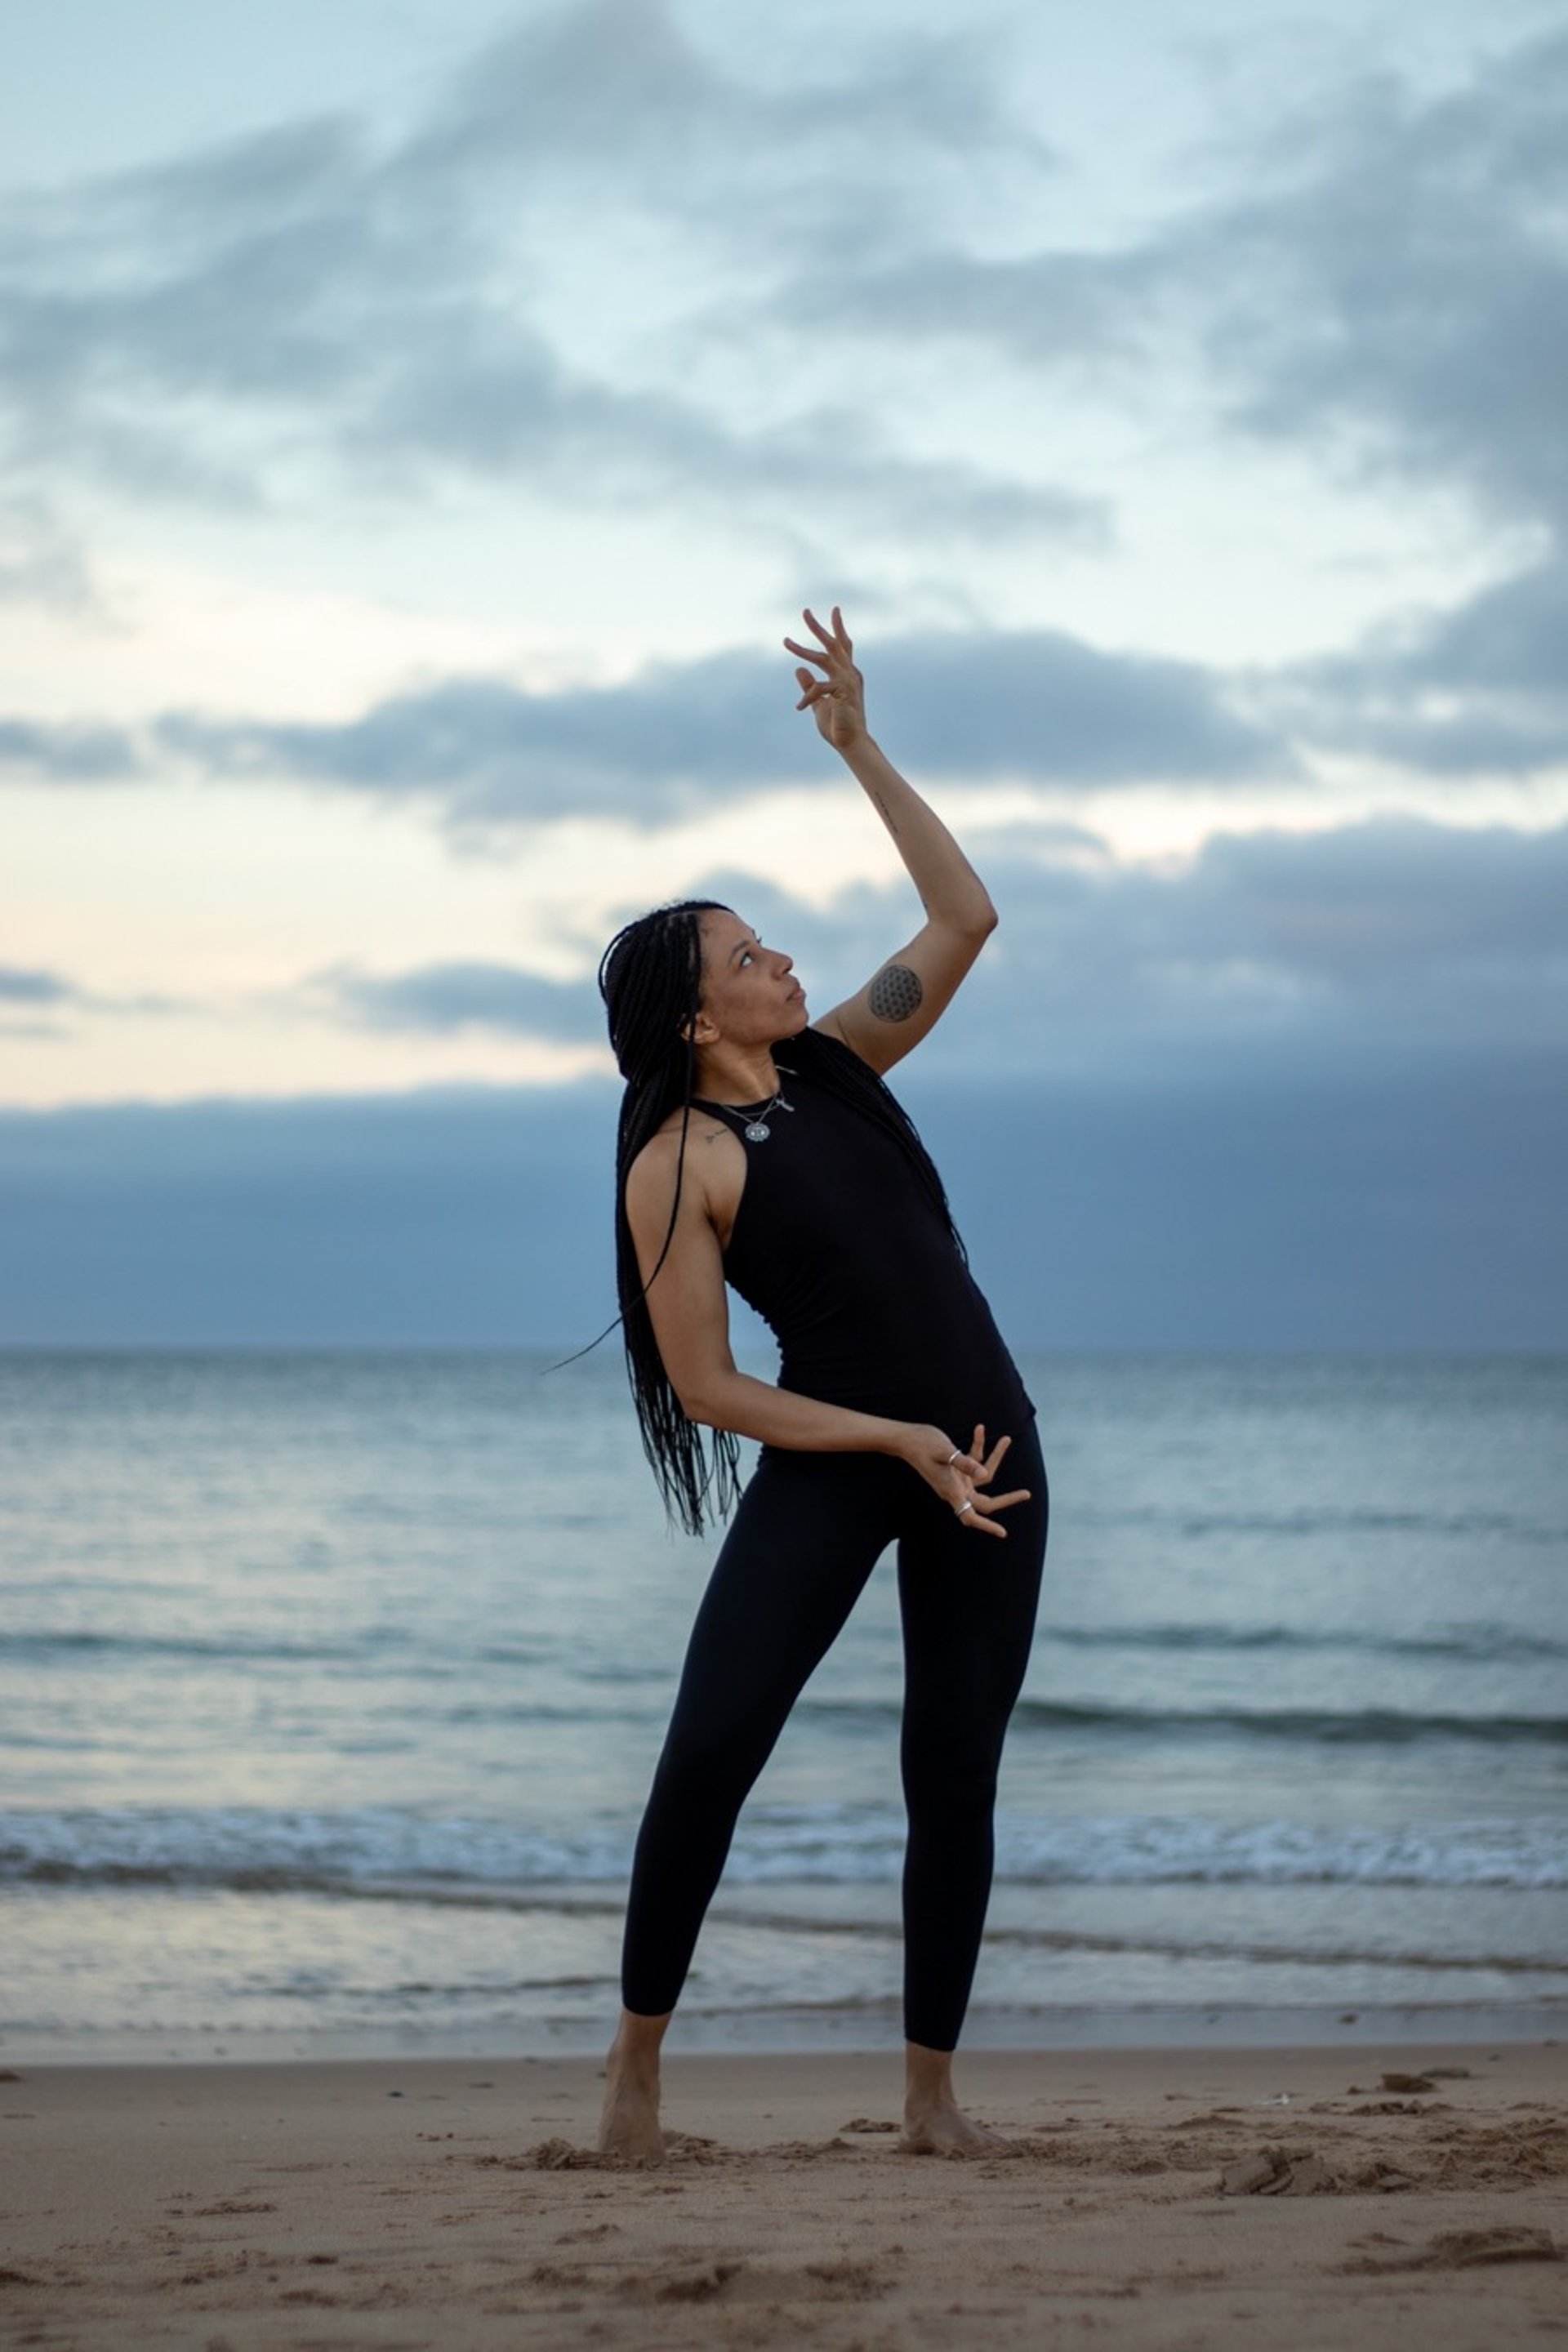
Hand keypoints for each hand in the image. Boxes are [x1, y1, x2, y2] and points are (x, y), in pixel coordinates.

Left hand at [784, 605, 865, 751]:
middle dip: (818, 628)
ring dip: (802, 650)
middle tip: (805, 612)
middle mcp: (850, 674)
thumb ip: (809, 685)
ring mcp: (848, 682)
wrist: (852, 744)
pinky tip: (800, 707)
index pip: (842, 647)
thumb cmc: (837, 725)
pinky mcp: (843, 693)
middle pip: (833, 644)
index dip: (838, 629)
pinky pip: (819, 688)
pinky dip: (807, 696)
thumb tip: (798, 669)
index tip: (834, 611)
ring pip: (823, 658)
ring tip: (786, 641)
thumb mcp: (818, 702)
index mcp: (846, 674)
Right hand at [902, 1422, 1030, 1540]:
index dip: (987, 1526)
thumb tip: (985, 1474)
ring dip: (995, 1458)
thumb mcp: (945, 1452)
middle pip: (986, 1502)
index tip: (1003, 1533)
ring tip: (1006, 1439)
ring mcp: (957, 1479)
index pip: (971, 1516)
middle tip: (1026, 1494)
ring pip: (983, 1476)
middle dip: (1006, 1498)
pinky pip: (973, 1461)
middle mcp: (956, 1489)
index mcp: (951, 1491)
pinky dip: (978, 1447)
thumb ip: (965, 1464)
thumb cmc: (923, 1445)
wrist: (907, 1438)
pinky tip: (979, 1429)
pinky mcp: (956, 1468)